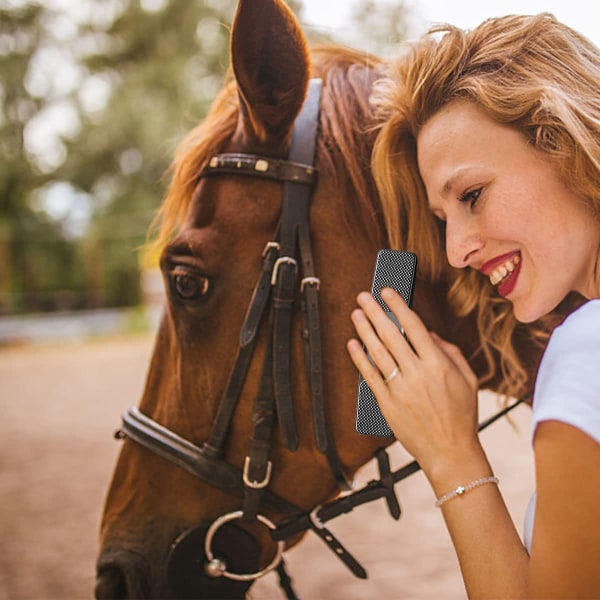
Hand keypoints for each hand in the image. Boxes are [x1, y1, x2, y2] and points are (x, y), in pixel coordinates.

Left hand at [347, 288, 482, 475]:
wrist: (450, 453)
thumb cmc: (461, 416)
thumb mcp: (468, 379)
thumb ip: (450, 352)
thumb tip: (428, 332)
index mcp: (438, 364)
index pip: (413, 326)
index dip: (398, 306)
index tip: (387, 292)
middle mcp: (417, 373)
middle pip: (390, 335)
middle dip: (375, 312)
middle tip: (363, 297)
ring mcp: (399, 389)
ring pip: (376, 352)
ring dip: (364, 330)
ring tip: (356, 314)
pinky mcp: (386, 403)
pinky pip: (369, 376)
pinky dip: (359, 359)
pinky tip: (353, 344)